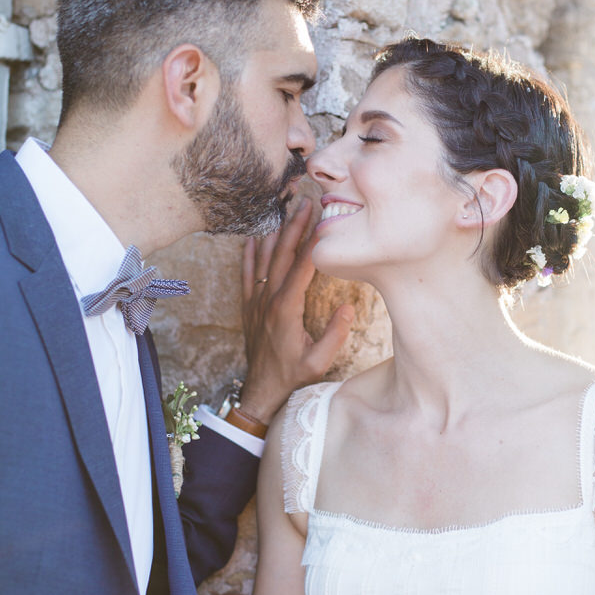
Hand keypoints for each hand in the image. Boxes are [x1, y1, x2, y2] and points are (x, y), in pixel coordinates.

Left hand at [237, 198, 353, 421]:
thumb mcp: (319, 362)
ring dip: (275, 234)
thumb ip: (335, 335)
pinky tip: (254, 238)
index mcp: (286, 309)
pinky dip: (249, 254)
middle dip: (294, 227)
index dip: (314, 242)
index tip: (323, 222)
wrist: (260, 391)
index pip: (303, 267)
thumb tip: (348, 307)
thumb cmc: (293, 376)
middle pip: (282, 255)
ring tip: (284, 211)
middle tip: (304, 203)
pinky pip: (247, 274)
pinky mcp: (249, 307)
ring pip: (264, 260)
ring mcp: (256, 302)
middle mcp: (268, 300)